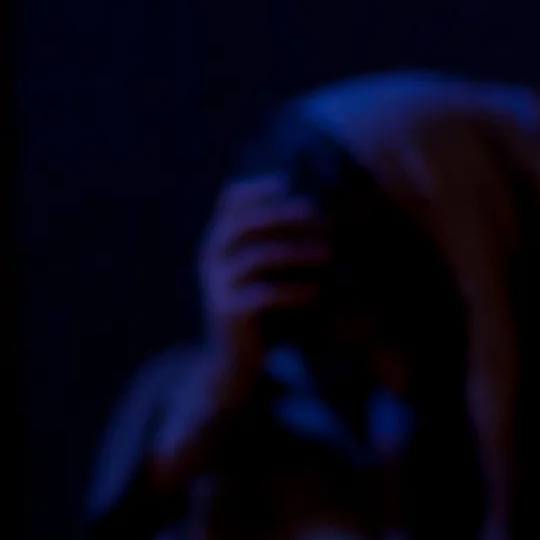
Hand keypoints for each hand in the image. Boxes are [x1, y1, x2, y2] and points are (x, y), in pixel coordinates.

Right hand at [194, 177, 330, 407]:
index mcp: (219, 240)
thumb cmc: (258, 305)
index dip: (256, 187)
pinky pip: (261, 295)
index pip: (230, 201)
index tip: (287, 181)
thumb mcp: (264, 269)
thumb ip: (277, 239)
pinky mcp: (228, 312)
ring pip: (255, 257)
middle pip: (242, 223)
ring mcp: (216, 284)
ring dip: (295, 251)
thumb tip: (318, 208)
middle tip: (316, 211)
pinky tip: (317, 293)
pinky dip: (292, 291)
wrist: (235, 358)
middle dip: (281, 213)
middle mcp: (211, 257)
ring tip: (329, 253)